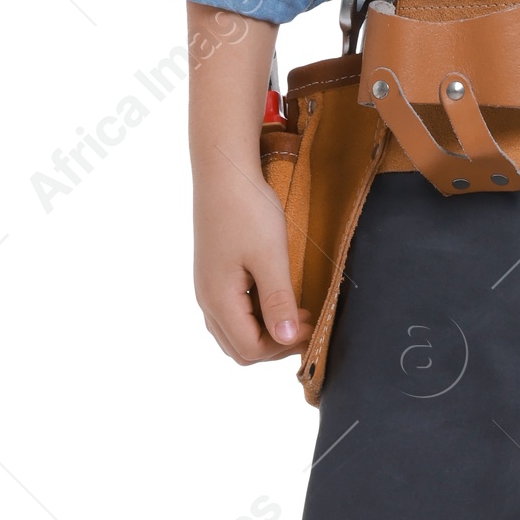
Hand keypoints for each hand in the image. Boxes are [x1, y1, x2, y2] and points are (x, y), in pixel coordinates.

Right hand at [193, 156, 310, 366]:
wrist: (224, 170)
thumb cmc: (248, 209)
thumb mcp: (270, 257)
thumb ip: (278, 301)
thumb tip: (287, 340)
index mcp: (218, 299)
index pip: (250, 349)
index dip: (284, 346)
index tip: (311, 324)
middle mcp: (208, 299)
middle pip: (239, 348)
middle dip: (275, 346)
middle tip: (306, 325)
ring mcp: (209, 286)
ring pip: (234, 331)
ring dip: (266, 332)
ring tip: (297, 313)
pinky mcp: (215, 273)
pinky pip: (233, 311)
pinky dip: (257, 316)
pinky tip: (278, 296)